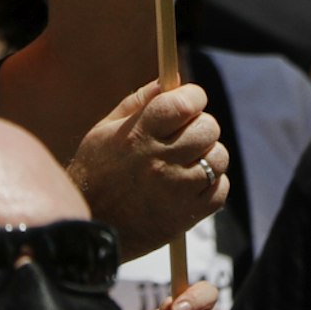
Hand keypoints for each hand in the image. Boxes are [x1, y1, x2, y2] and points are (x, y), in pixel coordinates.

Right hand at [70, 76, 228, 258]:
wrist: (90, 229)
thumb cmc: (96, 173)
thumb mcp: (105, 131)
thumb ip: (139, 102)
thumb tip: (169, 80)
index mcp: (138, 135)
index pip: (184, 104)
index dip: (193, 96)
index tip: (190, 101)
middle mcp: (159, 161)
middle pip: (208, 128)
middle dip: (201, 125)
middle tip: (187, 133)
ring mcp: (175, 191)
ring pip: (218, 158)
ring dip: (208, 154)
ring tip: (189, 160)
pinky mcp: (185, 217)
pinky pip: (220, 190)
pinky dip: (213, 184)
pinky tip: (192, 183)